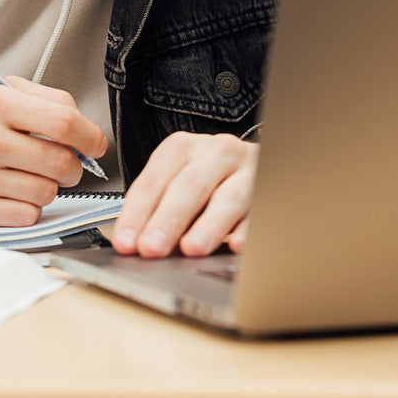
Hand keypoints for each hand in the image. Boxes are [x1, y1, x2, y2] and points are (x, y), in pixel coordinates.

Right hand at [0, 77, 107, 226]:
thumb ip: (44, 101)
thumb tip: (86, 130)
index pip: (65, 122)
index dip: (91, 137)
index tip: (95, 145)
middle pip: (62, 162)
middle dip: (73, 167)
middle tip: (62, 165)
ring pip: (48, 192)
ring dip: (46, 188)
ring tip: (24, 176)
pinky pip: (27, 215)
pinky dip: (27, 208)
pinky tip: (9, 194)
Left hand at [111, 132, 255, 257]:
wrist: (252, 160)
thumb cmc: (209, 175)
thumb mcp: (177, 179)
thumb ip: (157, 208)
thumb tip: (136, 246)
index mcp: (182, 148)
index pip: (153, 183)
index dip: (137, 214)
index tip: (126, 243)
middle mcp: (214, 153)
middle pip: (189, 186)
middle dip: (168, 220)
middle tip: (152, 248)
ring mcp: (246, 168)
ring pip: (228, 196)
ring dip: (208, 225)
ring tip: (192, 249)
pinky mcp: (271, 187)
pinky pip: (261, 209)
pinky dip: (248, 228)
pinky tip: (237, 245)